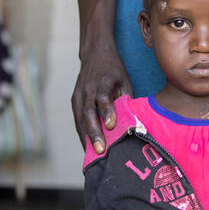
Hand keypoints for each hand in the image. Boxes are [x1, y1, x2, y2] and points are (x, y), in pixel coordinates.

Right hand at [71, 39, 131, 153]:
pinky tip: (87, 147)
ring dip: (86, 137)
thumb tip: (134, 121)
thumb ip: (126, 99)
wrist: (94, 54)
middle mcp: (87, 89)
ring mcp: (78, 95)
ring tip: (92, 155)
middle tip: (101, 150)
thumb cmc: (113, 70)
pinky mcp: (74, 101)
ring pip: (80, 119)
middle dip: (94, 132)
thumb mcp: (124, 80)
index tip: (112, 126)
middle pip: (88, 112)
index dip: (107, 111)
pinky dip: (82, 134)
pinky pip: (77, 120)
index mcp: (102, 82)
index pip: (103, 98)